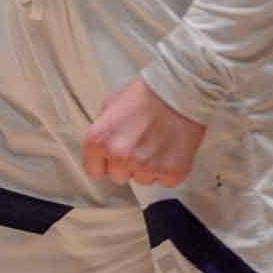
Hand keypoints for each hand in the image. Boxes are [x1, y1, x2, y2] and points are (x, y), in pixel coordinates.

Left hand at [82, 77, 205, 187]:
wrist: (179, 91)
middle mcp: (120, 156)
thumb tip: (103, 145)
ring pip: (142, 179)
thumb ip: (103, 130)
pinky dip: (166, 169)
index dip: (103, 163)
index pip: (94, 171)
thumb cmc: (146, 94)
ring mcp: (146, 167)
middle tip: (138, 144)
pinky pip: (163, 180)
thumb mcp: (110, 105)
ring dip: (147, 167)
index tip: (110, 159)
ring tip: (155, 143)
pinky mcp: (170, 172)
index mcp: (99, 140)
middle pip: (118, 176)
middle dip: (126, 164)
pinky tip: (168, 150)